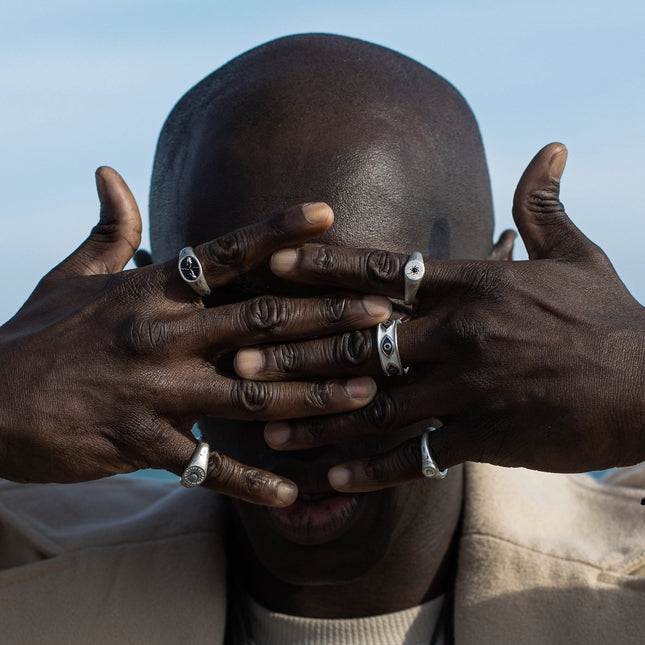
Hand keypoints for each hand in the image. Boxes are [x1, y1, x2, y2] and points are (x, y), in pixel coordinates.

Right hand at [0, 168, 390, 503]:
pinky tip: (295, 492)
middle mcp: (161, 335)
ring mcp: (153, 392)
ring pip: (251, 392)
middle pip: (259, 321)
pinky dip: (251, 481)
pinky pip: (208, 467)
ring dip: (313, 394)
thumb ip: (108, 228)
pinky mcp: (140, 443)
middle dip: (326, 318)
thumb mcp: (72, 275)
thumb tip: (109, 172)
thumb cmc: (36, 333)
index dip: (276, 230)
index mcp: (150, 290)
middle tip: (384, 314)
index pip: (223, 252)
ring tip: (368, 394)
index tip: (327, 214)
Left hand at [234, 143, 644, 491]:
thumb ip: (545, 209)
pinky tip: (329, 483)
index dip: (326, 264)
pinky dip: (370, 471)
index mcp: (475, 285)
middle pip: (360, 340)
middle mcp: (461, 332)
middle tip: (240, 363)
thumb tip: (549, 152)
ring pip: (375, 404)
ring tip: (268, 431)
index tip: (274, 262)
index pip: (383, 269)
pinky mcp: (486, 437)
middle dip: (296, 352)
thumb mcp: (577, 258)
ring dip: (317, 419)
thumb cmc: (609, 319)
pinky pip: (414, 456)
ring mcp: (470, 387)